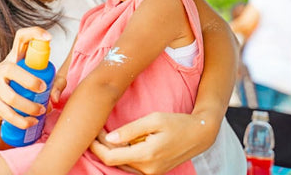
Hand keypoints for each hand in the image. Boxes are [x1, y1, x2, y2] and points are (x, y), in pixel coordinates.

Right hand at [0, 27, 51, 128]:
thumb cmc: (26, 88)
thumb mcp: (42, 81)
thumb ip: (55, 84)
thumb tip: (54, 97)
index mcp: (16, 57)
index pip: (21, 37)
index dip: (34, 33)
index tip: (49, 38)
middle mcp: (3, 68)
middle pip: (11, 69)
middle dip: (28, 80)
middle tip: (43, 89)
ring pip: (9, 95)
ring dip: (27, 106)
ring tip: (40, 111)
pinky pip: (6, 113)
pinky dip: (20, 120)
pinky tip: (31, 122)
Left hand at [90, 112, 216, 174]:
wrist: (199, 135)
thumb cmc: (177, 123)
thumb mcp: (153, 119)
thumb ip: (130, 130)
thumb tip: (109, 138)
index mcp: (146, 155)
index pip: (110, 157)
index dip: (96, 146)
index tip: (91, 133)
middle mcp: (148, 169)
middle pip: (114, 162)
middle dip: (101, 147)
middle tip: (96, 129)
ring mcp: (151, 173)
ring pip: (121, 165)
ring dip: (111, 151)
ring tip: (105, 134)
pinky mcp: (154, 172)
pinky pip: (131, 166)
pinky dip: (122, 155)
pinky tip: (119, 142)